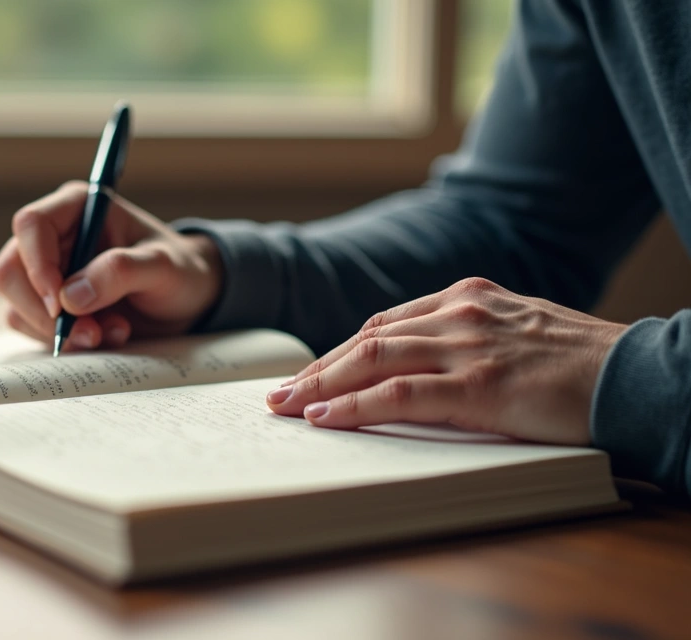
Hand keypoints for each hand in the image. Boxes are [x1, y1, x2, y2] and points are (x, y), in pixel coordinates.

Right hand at [0, 181, 222, 349]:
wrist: (186, 301)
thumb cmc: (179, 270)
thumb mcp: (163, 267)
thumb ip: (121, 271)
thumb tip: (70, 296)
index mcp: (77, 208)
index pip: (32, 225)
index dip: (37, 264)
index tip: (59, 304)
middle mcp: (54, 237)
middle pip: (10, 270)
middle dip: (43, 311)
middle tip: (88, 333)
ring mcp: (47, 272)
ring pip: (16, 304)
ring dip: (59, 331)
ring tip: (109, 332)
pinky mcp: (47, 304)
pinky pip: (31, 327)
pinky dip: (65, 341)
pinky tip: (104, 335)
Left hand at [266, 277, 627, 444]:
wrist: (641, 376)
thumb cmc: (583, 364)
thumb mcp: (517, 333)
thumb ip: (469, 340)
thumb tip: (419, 370)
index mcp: (468, 297)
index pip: (384, 324)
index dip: (339, 353)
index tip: (309, 375)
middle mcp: (460, 313)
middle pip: (366, 339)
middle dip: (316, 370)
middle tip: (279, 395)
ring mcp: (468, 347)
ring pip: (371, 360)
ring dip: (320, 386)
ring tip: (286, 408)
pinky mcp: (480, 385)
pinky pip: (400, 393)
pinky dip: (356, 406)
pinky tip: (326, 418)